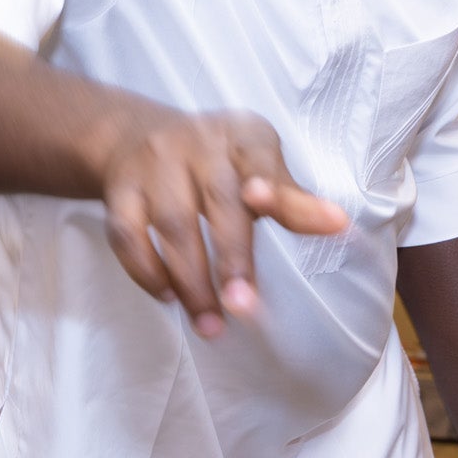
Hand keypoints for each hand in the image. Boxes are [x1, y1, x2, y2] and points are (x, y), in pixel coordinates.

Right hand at [96, 108, 347, 337]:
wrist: (132, 134)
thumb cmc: (213, 161)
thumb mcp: (256, 164)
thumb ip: (290, 198)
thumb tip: (339, 225)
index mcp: (240, 136)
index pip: (260, 159)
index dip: (273, 188)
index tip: (281, 210)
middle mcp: (195, 145)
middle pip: (217, 202)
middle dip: (232, 257)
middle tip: (244, 306)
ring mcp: (151, 166)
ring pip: (171, 224)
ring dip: (191, 280)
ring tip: (211, 323)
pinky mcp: (118, 190)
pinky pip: (127, 234)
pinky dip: (146, 270)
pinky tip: (168, 297)